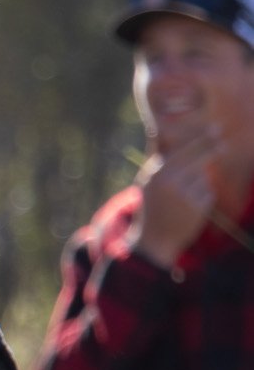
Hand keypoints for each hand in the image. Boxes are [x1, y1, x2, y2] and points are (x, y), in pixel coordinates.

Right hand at [129, 122, 220, 267]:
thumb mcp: (148, 183)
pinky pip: (207, 192)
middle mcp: (169, 180)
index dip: (199, 137)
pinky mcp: (198, 205)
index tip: (213, 128)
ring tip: (183, 199)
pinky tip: (189, 209)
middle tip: (222, 140)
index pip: (180, 148)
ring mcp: (184, 193)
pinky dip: (202, 197)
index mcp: (156, 173)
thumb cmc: (152, 207)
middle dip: (211, 146)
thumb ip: (159, 161)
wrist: (154, 241)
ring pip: (202, 176)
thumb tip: (161, 130)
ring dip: (199, 182)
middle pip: (197, 156)